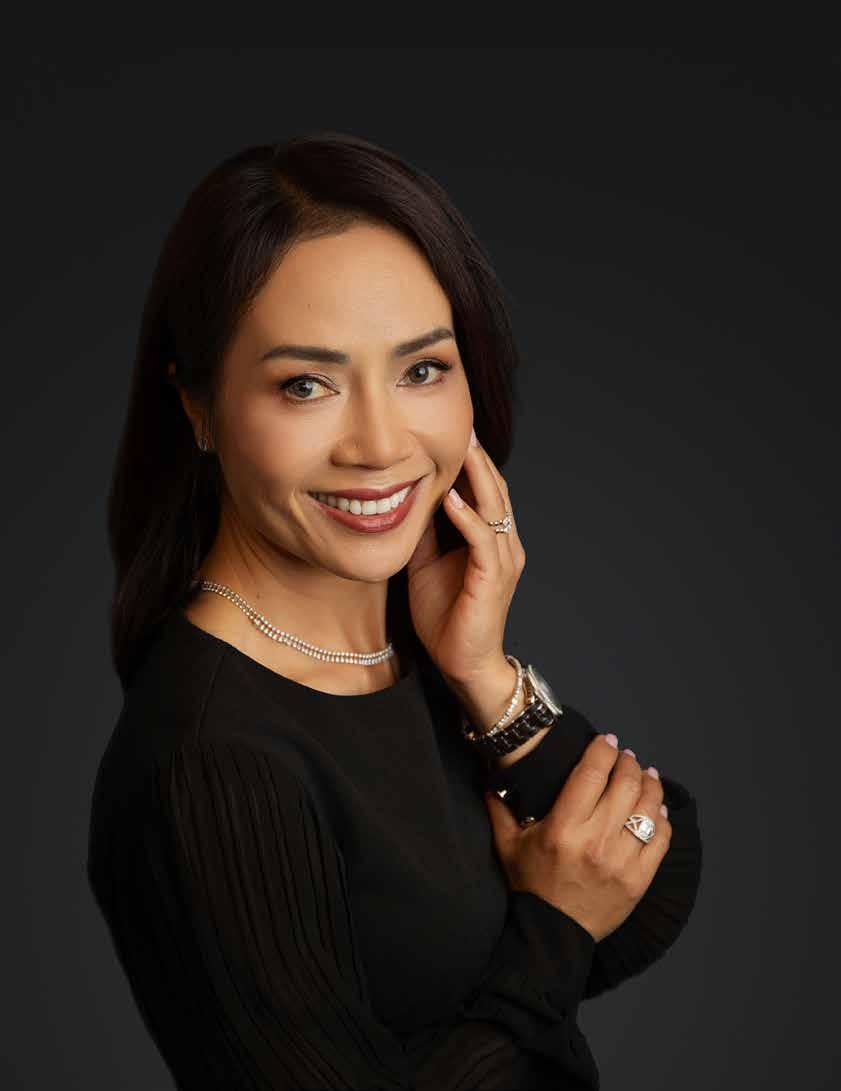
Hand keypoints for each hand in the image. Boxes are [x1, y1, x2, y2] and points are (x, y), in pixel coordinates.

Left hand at [406, 427, 525, 689]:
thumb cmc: (446, 616)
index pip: (484, 490)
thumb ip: (425, 532)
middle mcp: (503, 544)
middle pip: (494, 490)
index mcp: (489, 539)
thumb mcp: (427, 563)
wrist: (462, 662)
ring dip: (477, 478)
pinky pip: (483, 541)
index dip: (471, 462)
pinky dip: (469, 519)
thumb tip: (406, 498)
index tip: (454, 432)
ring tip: (463, 449)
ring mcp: (502, 560)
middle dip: (478, 459)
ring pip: (494, 508)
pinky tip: (453, 500)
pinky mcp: (493, 579)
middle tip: (463, 426)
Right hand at [484, 734, 671, 942]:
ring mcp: (621, 861)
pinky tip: (656, 808)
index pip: (591, 773)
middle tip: (627, 757)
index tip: (608, 740)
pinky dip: (662, 818)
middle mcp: (595, 841)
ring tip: (646, 775)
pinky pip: (661, 839)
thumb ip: (499, 807)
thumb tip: (490, 774)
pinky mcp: (639, 880)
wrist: (552, 935)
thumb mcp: (507, 845)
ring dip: (650, 785)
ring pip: (649, 809)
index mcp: (562, 828)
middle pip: (625, 785)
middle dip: (629, 763)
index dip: (603, 750)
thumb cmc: (530, 885)